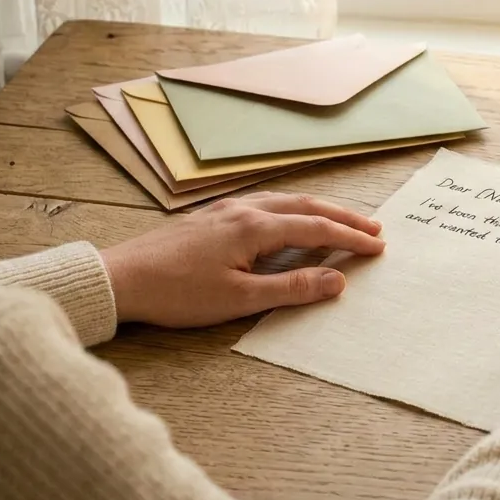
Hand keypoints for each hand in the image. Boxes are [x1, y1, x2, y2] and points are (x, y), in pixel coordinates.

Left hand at [98, 192, 384, 327]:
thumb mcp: (238, 300)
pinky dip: (294, 208)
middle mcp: (245, 210)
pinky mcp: (213, 216)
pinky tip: (291, 216)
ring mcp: (227, 209)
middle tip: (375, 228)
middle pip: (307, 207)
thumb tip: (337, 280)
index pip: (317, 229)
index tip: (378, 246)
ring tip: (343, 219)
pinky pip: (267, 202)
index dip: (351, 237)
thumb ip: (291, 289)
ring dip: (320, 210)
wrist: (120, 278)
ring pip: (287, 200)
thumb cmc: (176, 293)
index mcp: (255, 228)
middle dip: (344, 217)